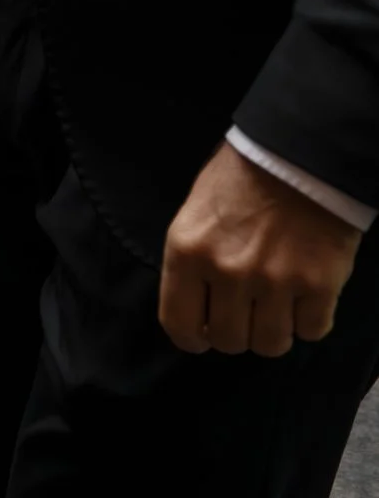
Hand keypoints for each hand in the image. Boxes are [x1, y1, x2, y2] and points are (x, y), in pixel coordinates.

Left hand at [159, 143, 361, 355]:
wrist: (300, 153)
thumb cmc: (241, 179)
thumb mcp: (195, 214)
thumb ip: (193, 262)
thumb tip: (197, 308)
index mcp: (187, 251)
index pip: (178, 323)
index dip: (192, 339)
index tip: (202, 337)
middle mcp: (227, 271)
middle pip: (229, 340)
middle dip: (237, 335)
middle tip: (247, 317)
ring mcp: (274, 280)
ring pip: (271, 344)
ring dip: (274, 333)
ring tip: (277, 311)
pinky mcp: (319, 284)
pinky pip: (312, 330)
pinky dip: (309, 322)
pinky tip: (305, 300)